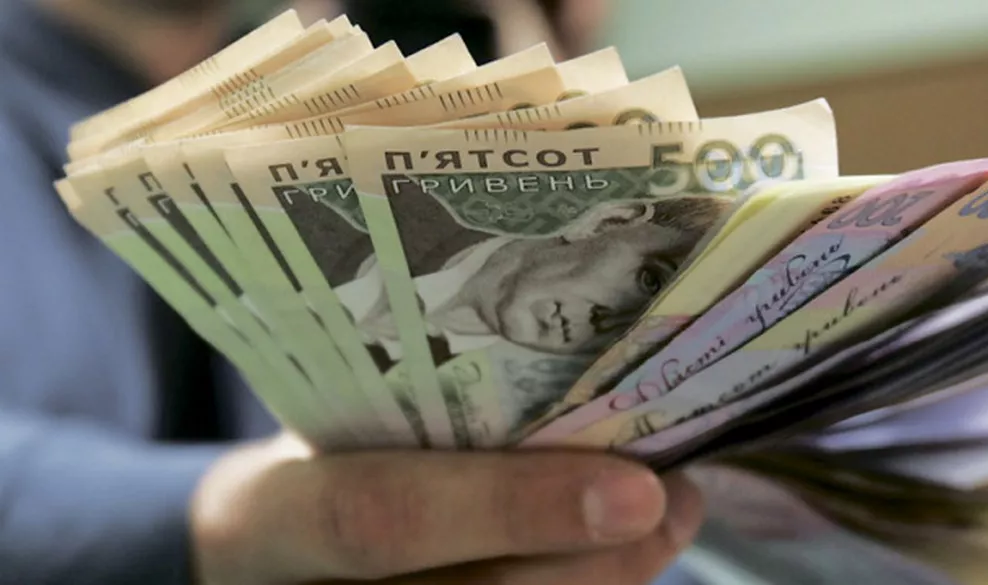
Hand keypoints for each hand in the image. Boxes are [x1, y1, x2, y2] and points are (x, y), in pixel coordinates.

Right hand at [190, 435, 702, 584]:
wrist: (253, 553)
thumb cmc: (303, 456)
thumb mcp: (323, 416)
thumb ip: (414, 403)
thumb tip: (574, 360)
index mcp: (271, 515)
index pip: (381, 517)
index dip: (510, 509)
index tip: (633, 488)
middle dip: (592, 559)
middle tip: (674, 499)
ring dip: (607, 578)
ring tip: (672, 513)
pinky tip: (626, 546)